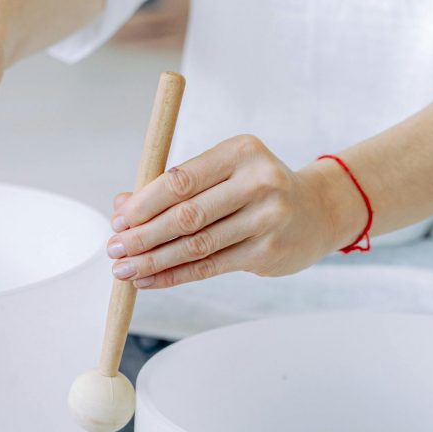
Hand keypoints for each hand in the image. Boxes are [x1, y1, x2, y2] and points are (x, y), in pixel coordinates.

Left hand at [106, 135, 362, 288]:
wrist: (317, 212)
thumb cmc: (254, 188)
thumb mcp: (220, 174)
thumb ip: (172, 187)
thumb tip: (120, 206)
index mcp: (240, 151)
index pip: (181, 179)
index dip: (144, 203)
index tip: (119, 220)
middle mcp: (259, 181)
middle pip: (187, 215)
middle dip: (143, 235)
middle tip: (115, 248)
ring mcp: (267, 218)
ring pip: (196, 245)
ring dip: (153, 260)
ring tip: (124, 269)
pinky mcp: (268, 251)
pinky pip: (210, 266)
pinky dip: (174, 275)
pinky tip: (149, 280)